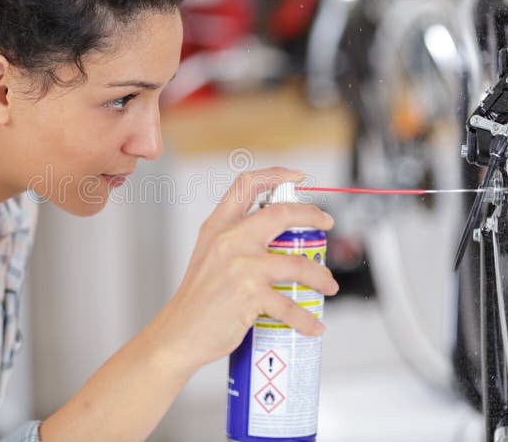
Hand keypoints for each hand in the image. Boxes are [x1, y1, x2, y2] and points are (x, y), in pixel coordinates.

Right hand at [153, 167, 337, 372]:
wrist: (179, 333)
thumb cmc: (197, 299)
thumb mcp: (209, 256)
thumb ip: (235, 241)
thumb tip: (276, 239)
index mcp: (217, 226)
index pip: (246, 184)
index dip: (275, 174)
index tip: (297, 177)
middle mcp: (228, 240)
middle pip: (280, 213)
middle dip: (311, 215)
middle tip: (326, 223)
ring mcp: (240, 267)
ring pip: (297, 264)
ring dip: (320, 275)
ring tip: (328, 286)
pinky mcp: (248, 296)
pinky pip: (290, 306)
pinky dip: (307, 319)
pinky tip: (314, 325)